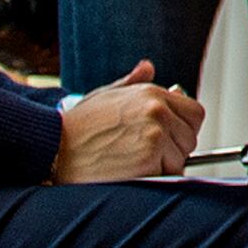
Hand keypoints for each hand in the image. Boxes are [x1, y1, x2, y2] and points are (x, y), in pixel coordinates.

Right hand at [53, 60, 201, 182]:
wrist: (53, 150)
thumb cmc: (77, 128)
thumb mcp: (104, 97)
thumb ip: (132, 83)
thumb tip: (148, 67)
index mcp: (151, 94)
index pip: (195, 113)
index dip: (183, 129)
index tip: (168, 139)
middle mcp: (157, 110)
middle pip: (190, 138)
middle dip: (173, 150)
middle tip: (141, 155)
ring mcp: (155, 134)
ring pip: (180, 160)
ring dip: (162, 167)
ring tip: (130, 163)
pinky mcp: (148, 159)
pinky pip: (168, 176)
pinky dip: (153, 179)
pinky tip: (129, 172)